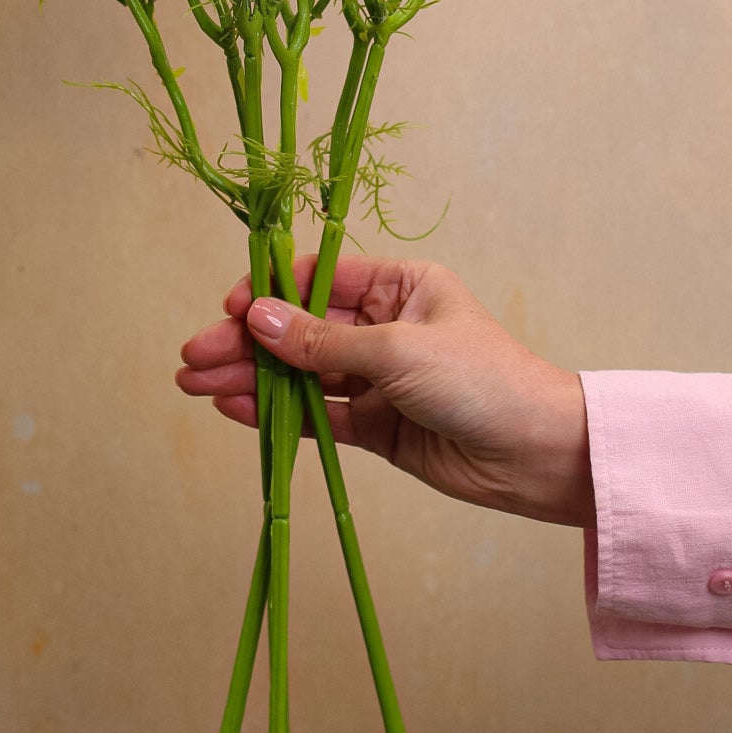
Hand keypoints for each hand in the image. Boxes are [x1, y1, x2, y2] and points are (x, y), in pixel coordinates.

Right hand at [176, 255, 594, 527]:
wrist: (538, 455)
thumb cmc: (483, 380)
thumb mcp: (398, 350)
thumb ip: (322, 341)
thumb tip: (256, 317)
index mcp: (402, 286)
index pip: (320, 278)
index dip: (271, 291)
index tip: (231, 309)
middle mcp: (386, 326)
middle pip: (301, 327)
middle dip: (246, 340)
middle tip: (193, 356)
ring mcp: (379, 378)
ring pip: (301, 372)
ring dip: (250, 377)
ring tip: (195, 382)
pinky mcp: (377, 426)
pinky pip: (317, 413)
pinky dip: (275, 411)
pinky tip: (233, 407)